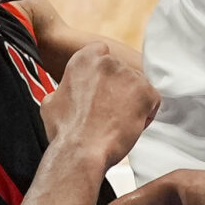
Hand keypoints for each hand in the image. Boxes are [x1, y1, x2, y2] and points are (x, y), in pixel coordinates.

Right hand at [38, 39, 158, 171]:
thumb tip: (65, 91)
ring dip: (132, 101)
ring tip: (117, 122)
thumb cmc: (66, 131)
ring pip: (137, 86)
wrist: (81, 150)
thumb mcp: (52, 102)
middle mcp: (108, 62)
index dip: (103, 74)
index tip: (101, 87)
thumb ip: (65, 88)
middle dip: (118, 89)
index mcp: (84, 59)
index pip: (102, 53)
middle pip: (121, 71)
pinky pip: (152, 100)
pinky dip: (146, 113)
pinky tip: (129, 126)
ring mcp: (129, 76)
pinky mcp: (145, 92)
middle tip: (108, 110)